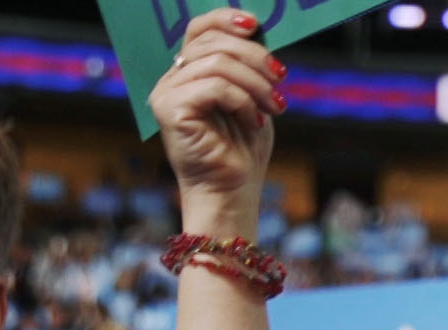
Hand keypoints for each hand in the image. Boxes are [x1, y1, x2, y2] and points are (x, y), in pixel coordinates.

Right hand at [148, 10, 282, 215]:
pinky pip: (215, 86)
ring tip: (276, 106)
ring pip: (218, 63)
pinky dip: (243, 101)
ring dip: (256, 83)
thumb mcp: (252, 99)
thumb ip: (246, 67)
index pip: (199, 29)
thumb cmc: (242, 150)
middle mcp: (172, 79)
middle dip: (255, 58)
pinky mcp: (169, 109)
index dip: (226, 19)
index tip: (256, 25)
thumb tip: (257, 33)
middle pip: (214, 43)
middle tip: (281, 80)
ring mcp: (166, 93)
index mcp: (188, 72)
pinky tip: (255, 121)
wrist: (231, 192)